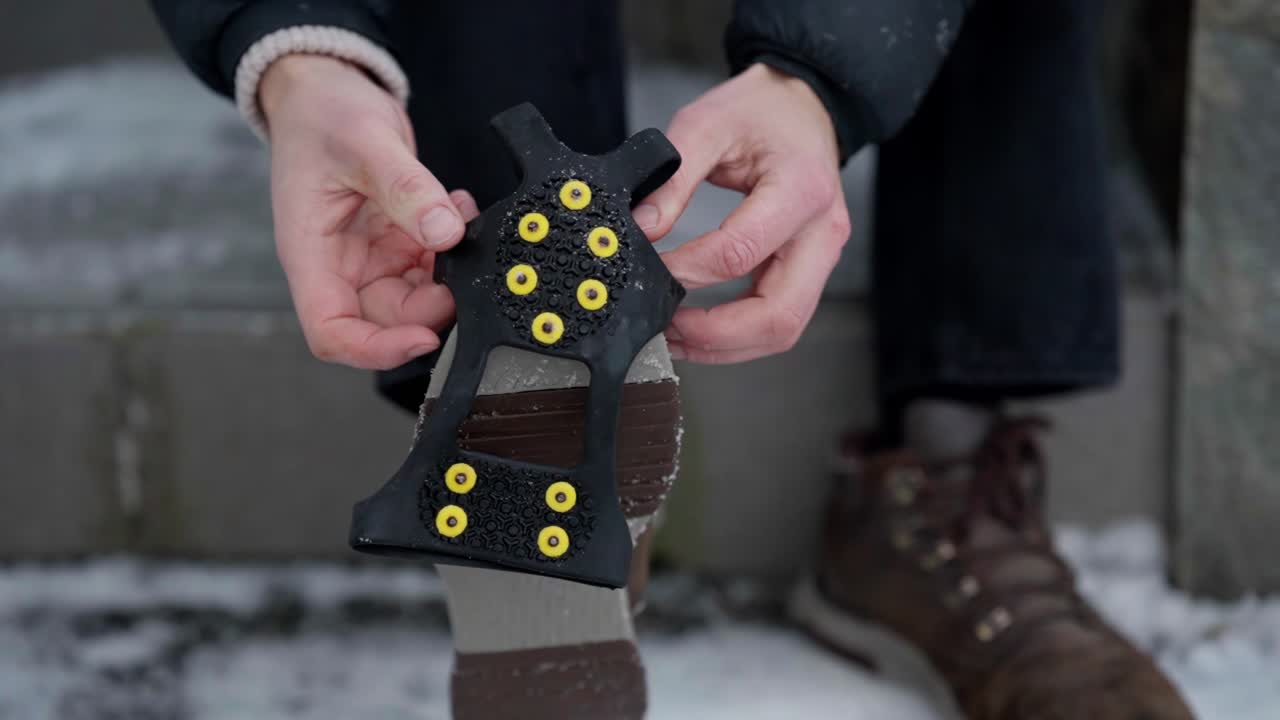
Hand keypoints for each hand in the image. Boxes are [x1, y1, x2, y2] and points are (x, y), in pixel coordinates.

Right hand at [261, 55, 476, 369]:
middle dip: (431, 304)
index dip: (377, 349)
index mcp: (310, 254)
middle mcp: (339, 266)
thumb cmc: (320, 114)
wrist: (324, 90)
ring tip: (458, 216)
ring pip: (415, 298)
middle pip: (385, 321)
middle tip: (464, 264)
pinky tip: (457, 207)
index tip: (423, 337)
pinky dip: (451, 246)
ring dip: (448, 273)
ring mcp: (368, 257)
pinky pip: (430, 266)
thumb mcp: (364, 141)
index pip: (332, 332)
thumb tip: (444, 232)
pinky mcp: (394, 242)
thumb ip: (405, 188)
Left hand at [637, 63, 849, 362]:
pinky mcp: (811, 270)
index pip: (741, 252)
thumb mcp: (708, 123)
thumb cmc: (762, 111)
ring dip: (727, 345)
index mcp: (802, 189)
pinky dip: (739, 334)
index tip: (649, 271)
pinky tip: (699, 328)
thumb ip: (673, 177)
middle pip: (778, 315)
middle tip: (665, 327)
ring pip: (782, 329)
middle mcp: (822, 232)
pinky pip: (780, 319)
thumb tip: (642, 229)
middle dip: (715, 334)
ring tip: (675, 335)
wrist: (804, 105)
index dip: (688, 272)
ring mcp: (822, 256)